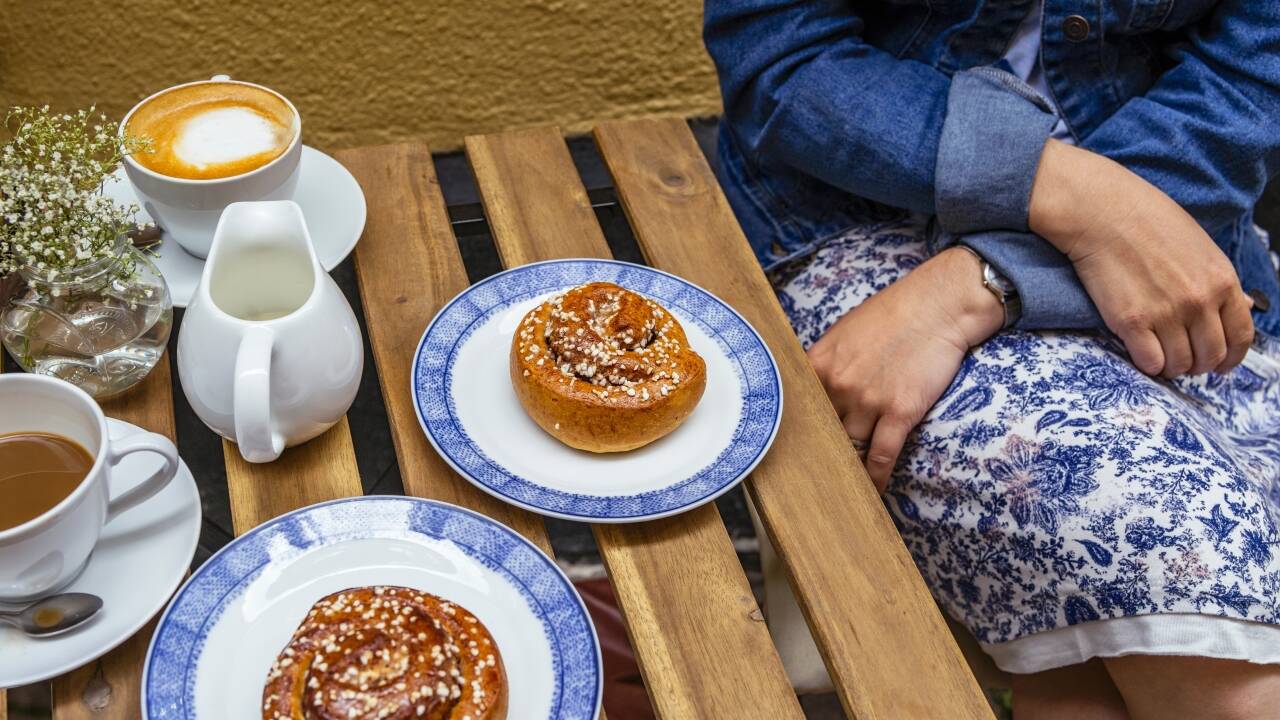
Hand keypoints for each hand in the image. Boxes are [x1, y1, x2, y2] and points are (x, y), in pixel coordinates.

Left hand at [808, 247, 1002, 490]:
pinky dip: (875, 478)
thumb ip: (826, 364)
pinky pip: (881, 456)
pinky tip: (872, 493)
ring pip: (848, 447)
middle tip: (810, 480)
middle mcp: (838, 384)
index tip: (789, 454)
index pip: (797, 409)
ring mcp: (868, 400)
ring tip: (841, 488)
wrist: (938, 305)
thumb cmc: (894, 314)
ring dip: (846, 467)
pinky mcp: (899, 411)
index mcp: (819, 363)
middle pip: (820, 431)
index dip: (795, 433)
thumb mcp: (845, 332)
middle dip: (818, 454)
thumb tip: (814, 391)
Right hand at [1030, 140, 1254, 376]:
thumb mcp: (1201, 247)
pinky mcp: (1131, 322)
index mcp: (1221, 281)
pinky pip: (1149, 362)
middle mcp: (1199, 301)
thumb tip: (1243, 305)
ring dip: (1171, 366)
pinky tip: (1140, 351)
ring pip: (1179, 364)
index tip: (1220, 365)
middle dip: (1198, 365)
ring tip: (1160, 355)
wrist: (1103, 212)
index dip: (1231, 358)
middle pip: (1210, 356)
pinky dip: (1147, 364)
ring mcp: (1166, 313)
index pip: (1240, 336)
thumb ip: (1220, 281)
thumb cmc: (1149, 221)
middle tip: (1183, 360)